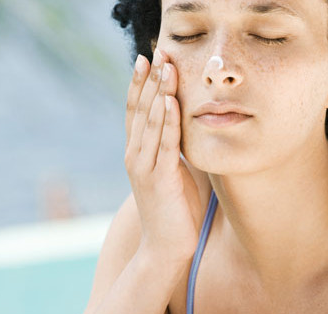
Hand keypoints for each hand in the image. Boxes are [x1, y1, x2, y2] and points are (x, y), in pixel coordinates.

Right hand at [124, 48, 202, 262]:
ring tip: (166, 68)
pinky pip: (164, 145)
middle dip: (150, 80)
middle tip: (157, 53)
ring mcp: (144, 167)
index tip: (149, 59)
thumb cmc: (175, 209)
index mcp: (138, 152)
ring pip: (151, 122)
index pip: (137, 111)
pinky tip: (172, 102)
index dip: (141, 84)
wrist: (167, 247)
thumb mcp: (175, 172)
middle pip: (140, 110)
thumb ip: (177, 149)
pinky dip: (168, 122)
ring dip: (159, 93)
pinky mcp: (158, 179)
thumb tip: (192, 127)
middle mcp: (135, 155)